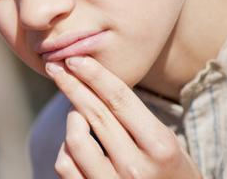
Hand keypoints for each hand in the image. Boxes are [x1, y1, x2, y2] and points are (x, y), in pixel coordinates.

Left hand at [45, 56, 200, 177]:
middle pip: (95, 114)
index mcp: (160, 147)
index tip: (75, 59)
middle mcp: (137, 168)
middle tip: (56, 67)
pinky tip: (73, 143)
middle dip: (71, 85)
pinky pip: (66, 166)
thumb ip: (135, 118)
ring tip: (76, 114)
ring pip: (76, 140)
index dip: (94, 75)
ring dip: (72, 120)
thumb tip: (91, 82)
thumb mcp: (166, 143)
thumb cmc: (171, 173)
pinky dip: (65, 149)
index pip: (120, 99)